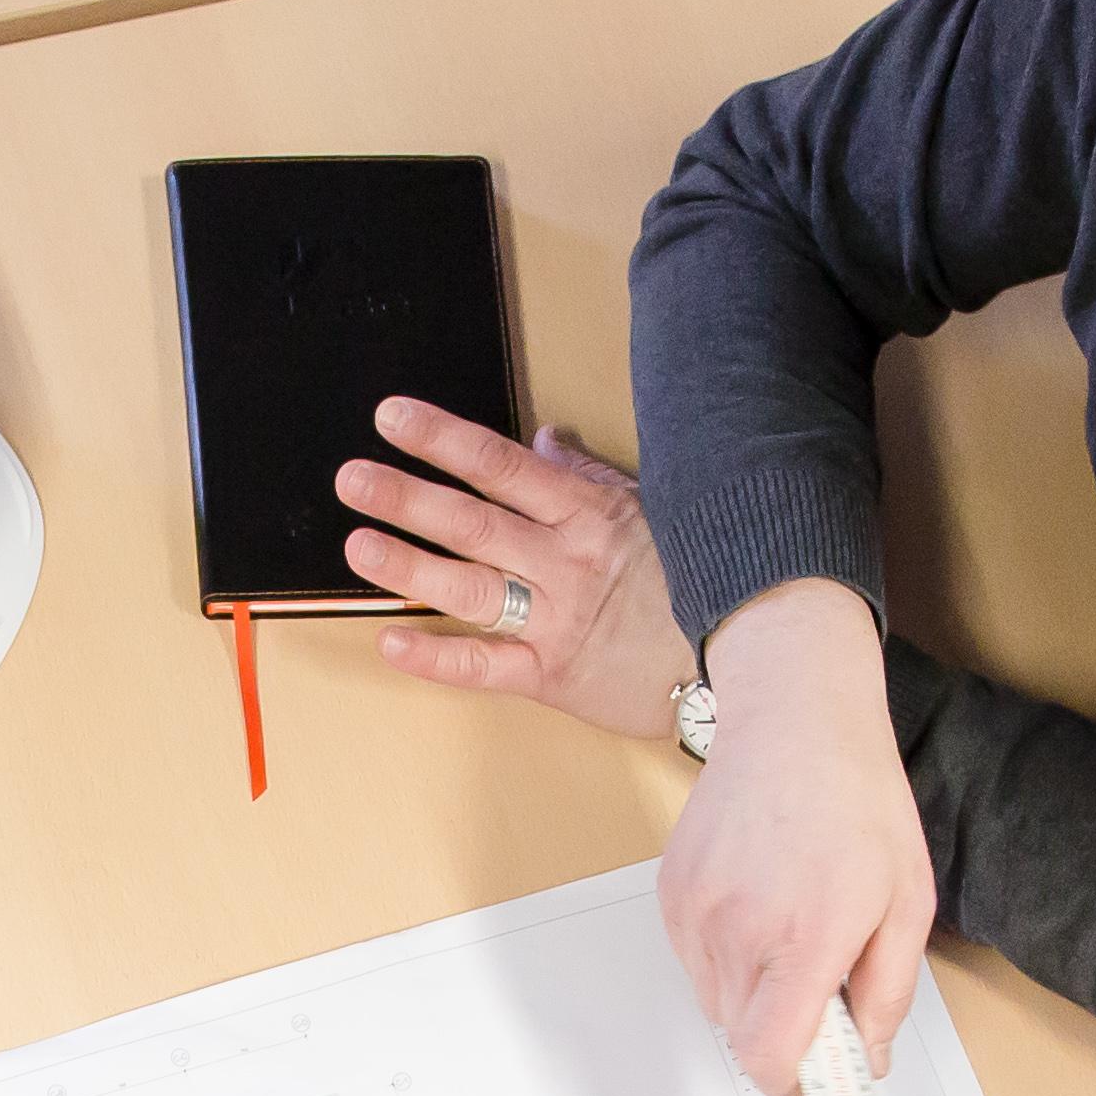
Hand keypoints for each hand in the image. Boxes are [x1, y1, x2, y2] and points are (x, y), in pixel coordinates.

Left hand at [344, 402, 683, 745]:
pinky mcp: (554, 678)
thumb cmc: (694, 581)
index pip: (502, 465)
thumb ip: (590, 477)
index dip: (442, 439)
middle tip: (352, 480)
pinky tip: (392, 640)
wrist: (743, 657)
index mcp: (586, 514)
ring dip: (410, 566)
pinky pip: (486, 667)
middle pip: (473, 521)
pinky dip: (436, 657)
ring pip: (472, 587)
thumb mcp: (650, 511)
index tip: (393, 418)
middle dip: (408, 497)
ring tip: (359, 546)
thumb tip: (544, 439)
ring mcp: (558, 621)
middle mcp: (565, 562)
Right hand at [662, 582, 933, 1095]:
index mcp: (807, 935)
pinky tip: (761, 905)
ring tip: (792, 930)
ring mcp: (696, 912)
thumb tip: (867, 1058)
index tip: (815, 1081)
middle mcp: (740, 929)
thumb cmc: (857, 800)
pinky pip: (695, 961)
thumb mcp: (907, 901)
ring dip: (754, 993)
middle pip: (743, 1034)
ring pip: (716, 1001)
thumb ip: (888, 991)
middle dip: (783, 1029)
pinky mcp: (672, 895)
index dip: (792, 1083)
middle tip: (822, 984)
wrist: (795, 717)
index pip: (769, 1053)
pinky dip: (727, 956)